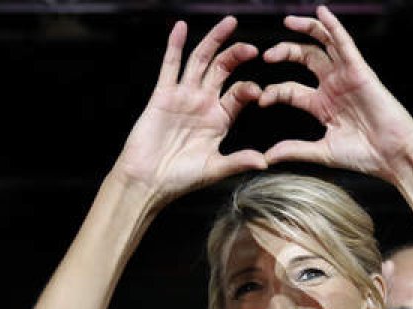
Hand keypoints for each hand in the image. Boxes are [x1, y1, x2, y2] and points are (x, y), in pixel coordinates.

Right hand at [112, 17, 266, 202]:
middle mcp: (203, 103)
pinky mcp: (163, 94)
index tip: (258, 92)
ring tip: (229, 23)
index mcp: (220, 118)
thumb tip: (265, 163)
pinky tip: (181, 27)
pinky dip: (175, 45)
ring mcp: (184, 96)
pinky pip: (170, 66)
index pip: (239, 94)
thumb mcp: (214, 169)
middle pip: (223, 69)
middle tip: (253, 47)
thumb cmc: (180, 178)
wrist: (148, 181)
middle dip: (238, 55)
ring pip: (200, 61)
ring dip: (214, 41)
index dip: (250, 89)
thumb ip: (238, 161)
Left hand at [259, 6, 412, 180]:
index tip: (261, 100)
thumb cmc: (365, 155)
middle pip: (305, 58)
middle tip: (267, 56)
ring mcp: (346, 76)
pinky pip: (344, 43)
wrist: (393, 155)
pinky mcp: (359, 70)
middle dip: (285, 52)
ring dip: (306, 29)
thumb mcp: (323, 152)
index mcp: (323, 105)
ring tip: (288, 22)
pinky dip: (333, 26)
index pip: (290, 90)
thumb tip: (268, 157)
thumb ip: (295, 150)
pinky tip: (322, 13)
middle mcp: (333, 86)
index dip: (273, 91)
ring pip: (324, 43)